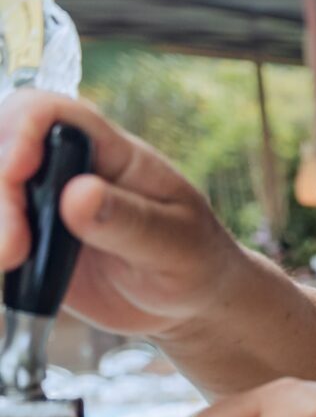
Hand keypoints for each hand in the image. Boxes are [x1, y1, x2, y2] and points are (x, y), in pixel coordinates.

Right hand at [0, 90, 243, 335]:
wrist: (189, 303)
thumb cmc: (195, 262)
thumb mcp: (177, 246)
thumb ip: (131, 222)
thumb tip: (79, 194)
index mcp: (114, 153)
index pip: (54, 112)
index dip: (22, 127)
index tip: (16, 168)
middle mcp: (70, 169)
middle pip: (5, 147)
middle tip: (13, 247)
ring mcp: (45, 202)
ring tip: (12, 260)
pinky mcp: (29, 236)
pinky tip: (8, 265)